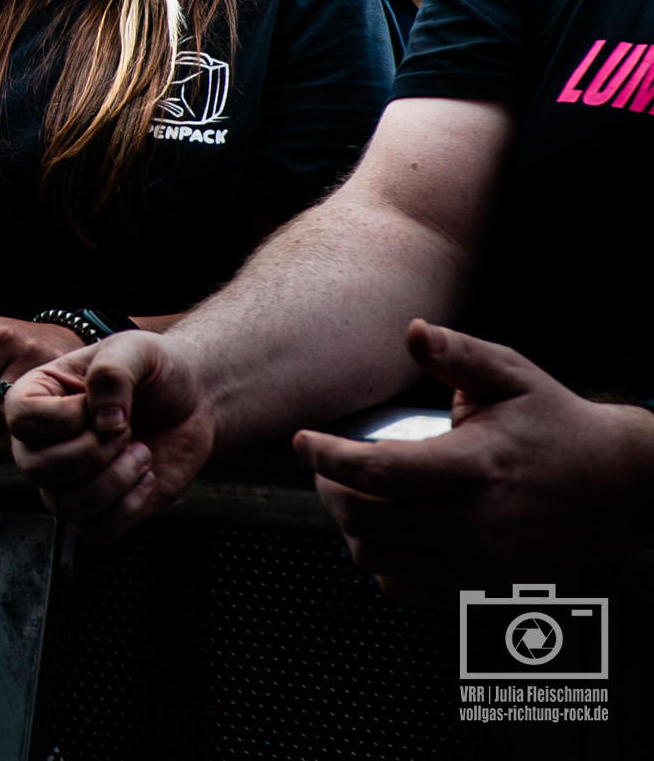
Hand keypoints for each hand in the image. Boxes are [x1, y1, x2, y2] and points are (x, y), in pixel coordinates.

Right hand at [6, 331, 214, 542]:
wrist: (192, 400)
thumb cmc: (153, 370)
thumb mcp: (135, 350)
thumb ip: (111, 373)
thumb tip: (103, 421)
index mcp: (36, 398)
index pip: (23, 420)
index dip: (66, 418)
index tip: (99, 403)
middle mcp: (41, 443)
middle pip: (38, 469)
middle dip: (94, 451)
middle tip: (126, 429)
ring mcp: (67, 480)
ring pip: (64, 505)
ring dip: (114, 481)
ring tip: (141, 453)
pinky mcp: (98, 508)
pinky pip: (95, 531)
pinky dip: (128, 507)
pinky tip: (145, 476)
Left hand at [295, 321, 653, 606]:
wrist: (616, 485)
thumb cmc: (557, 425)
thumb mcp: (512, 376)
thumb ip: (458, 354)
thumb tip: (413, 332)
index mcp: (473, 465)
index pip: (378, 472)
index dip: (328, 458)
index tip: (302, 441)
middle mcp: (471, 521)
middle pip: (365, 521)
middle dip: (328, 491)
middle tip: (324, 469)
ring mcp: (476, 560)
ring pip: (375, 558)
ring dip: (348, 528)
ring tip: (349, 497)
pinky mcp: (480, 583)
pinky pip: (404, 586)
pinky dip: (380, 561)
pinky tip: (382, 531)